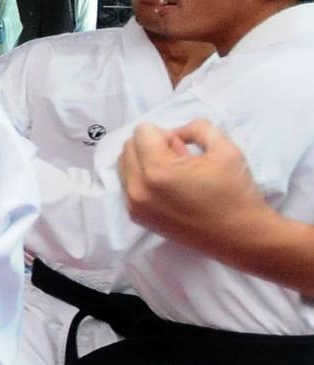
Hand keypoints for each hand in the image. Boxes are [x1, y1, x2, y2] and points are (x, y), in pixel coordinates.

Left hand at [122, 119, 265, 250]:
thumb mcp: (225, 148)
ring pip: (124, 165)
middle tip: (181, 158)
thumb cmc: (235, 192)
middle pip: (129, 147)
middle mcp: (137, 189)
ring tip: (175, 173)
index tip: (185, 148)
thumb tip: (176, 132)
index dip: (166, 133)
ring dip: (144, 161)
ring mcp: (134, 205)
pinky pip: (127, 184)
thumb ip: (197, 128)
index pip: (142, 132)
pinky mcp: (136, 217)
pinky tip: (169, 187)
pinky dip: (142, 178)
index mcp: (157, 171)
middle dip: (152, 145)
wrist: (240, 235)